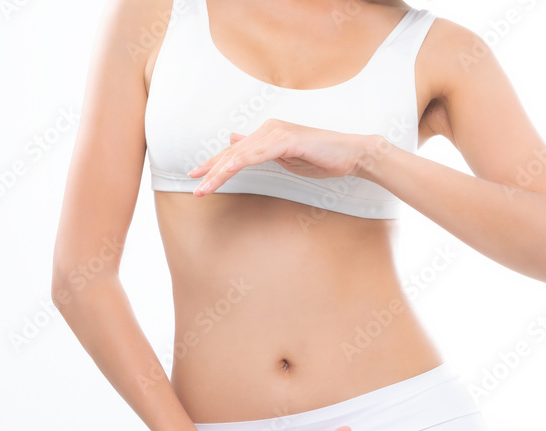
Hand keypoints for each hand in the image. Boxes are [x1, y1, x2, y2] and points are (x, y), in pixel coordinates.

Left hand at [187, 118, 375, 195]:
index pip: (235, 151)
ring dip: (221, 171)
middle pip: (234, 152)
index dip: (214, 163)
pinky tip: (229, 170)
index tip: (196, 176)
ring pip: (242, 154)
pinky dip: (243, 161)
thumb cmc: (321, 157)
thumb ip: (261, 151)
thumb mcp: (285, 156)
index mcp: (267, 134)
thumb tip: (236, 141)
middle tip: (194, 186)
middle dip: (212, 170)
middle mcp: (269, 129)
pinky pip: (260, 153)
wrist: (351, 154)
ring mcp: (278, 133)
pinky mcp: (289, 140)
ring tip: (206, 186)